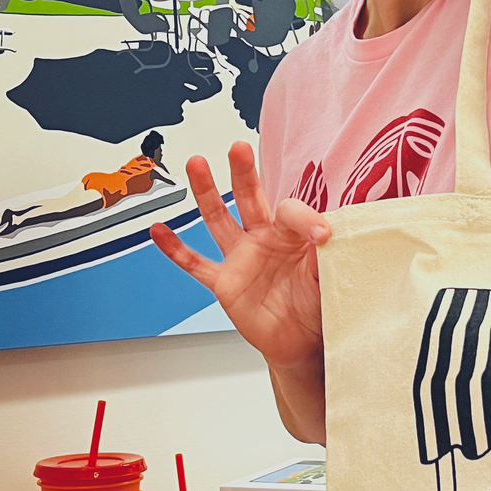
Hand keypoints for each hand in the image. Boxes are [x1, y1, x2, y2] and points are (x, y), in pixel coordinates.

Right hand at [149, 144, 329, 375]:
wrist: (301, 341)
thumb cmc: (318, 304)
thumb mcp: (329, 276)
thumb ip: (328, 253)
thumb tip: (330, 234)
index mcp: (292, 234)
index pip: (292, 213)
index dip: (307, 220)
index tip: (323, 236)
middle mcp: (263, 239)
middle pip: (249, 198)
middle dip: (243, 173)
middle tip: (238, 148)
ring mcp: (241, 259)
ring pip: (218, 219)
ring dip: (206, 192)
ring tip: (196, 164)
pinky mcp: (224, 283)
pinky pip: (196, 264)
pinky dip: (176, 250)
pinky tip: (159, 231)